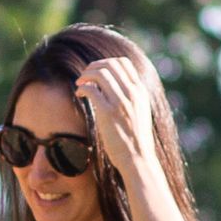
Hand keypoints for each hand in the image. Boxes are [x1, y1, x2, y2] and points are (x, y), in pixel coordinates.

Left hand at [71, 54, 154, 181]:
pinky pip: (91, 90)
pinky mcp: (108, 113)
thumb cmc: (136, 139)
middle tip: (84, 76)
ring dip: (86, 75)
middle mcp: (132, 93)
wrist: (138, 158)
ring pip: (100, 74)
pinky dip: (82, 88)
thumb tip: (117, 88)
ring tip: (80, 84)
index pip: (124, 63)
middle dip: (93, 67)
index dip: (106, 63)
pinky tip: (79, 95)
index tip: (96, 72)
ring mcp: (121, 102)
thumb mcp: (140, 112)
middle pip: (110, 65)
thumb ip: (132, 98)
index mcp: (140, 92)